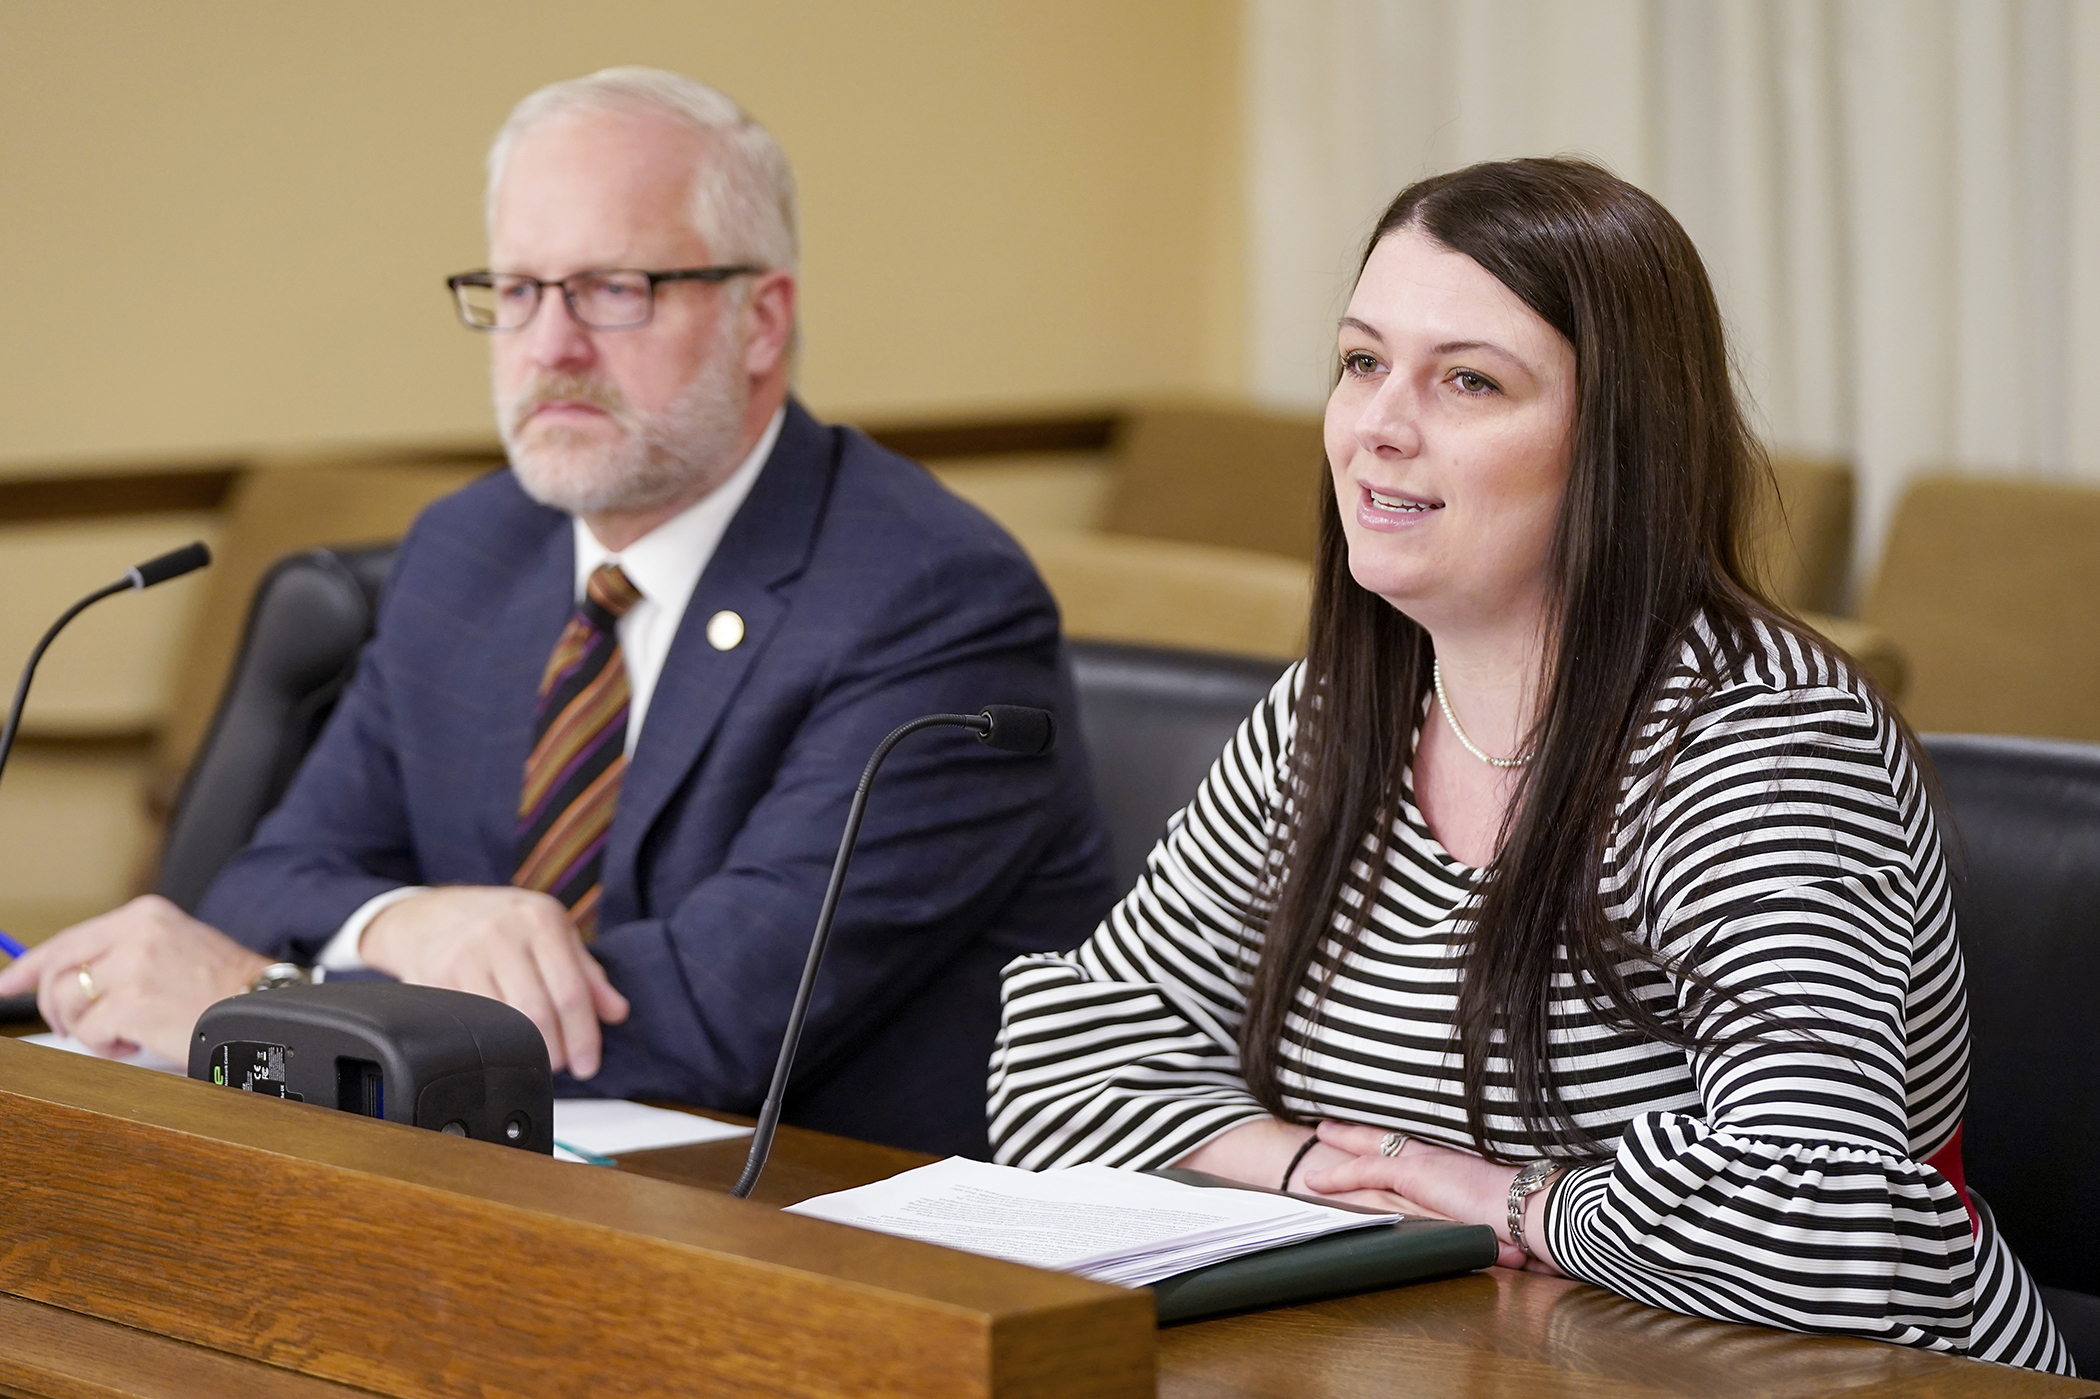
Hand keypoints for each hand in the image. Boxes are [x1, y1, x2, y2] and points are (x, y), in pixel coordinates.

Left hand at [0, 895, 266, 1061]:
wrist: (264, 1009)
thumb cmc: (226, 990)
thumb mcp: (177, 950)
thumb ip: (126, 955)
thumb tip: (71, 982)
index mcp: (145, 916)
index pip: (69, 939)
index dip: (29, 966)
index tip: (8, 985)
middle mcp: (135, 933)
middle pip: (58, 972)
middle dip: (55, 1009)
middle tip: (74, 1029)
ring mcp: (132, 966)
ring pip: (69, 1004)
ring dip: (87, 1029)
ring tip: (122, 1035)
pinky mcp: (133, 1002)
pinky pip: (91, 1032)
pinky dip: (107, 1046)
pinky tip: (137, 1042)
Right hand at [360, 887, 628, 1078]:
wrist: (428, 913)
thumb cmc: (500, 922)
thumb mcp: (550, 930)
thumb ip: (587, 971)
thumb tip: (617, 1012)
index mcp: (540, 919)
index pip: (571, 991)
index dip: (583, 1035)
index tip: (589, 1064)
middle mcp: (502, 934)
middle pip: (538, 1012)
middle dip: (556, 1051)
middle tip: (563, 1067)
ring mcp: (465, 955)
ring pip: (503, 1022)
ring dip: (525, 1053)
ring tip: (537, 1060)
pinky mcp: (436, 977)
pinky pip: (471, 1024)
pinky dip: (491, 1045)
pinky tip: (501, 1049)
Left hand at [1306, 1121, 1550, 1271]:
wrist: (1544, 1209)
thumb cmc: (1537, 1218)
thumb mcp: (1507, 1219)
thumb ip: (1494, 1225)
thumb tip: (1505, 1248)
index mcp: (1462, 1163)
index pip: (1420, 1147)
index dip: (1397, 1141)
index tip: (1381, 1137)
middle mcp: (1444, 1155)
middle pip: (1393, 1137)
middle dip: (1363, 1131)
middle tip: (1336, 1123)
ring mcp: (1429, 1161)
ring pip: (1374, 1146)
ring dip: (1345, 1142)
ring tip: (1321, 1133)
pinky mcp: (1418, 1174)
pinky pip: (1366, 1170)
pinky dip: (1339, 1175)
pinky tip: (1316, 1179)